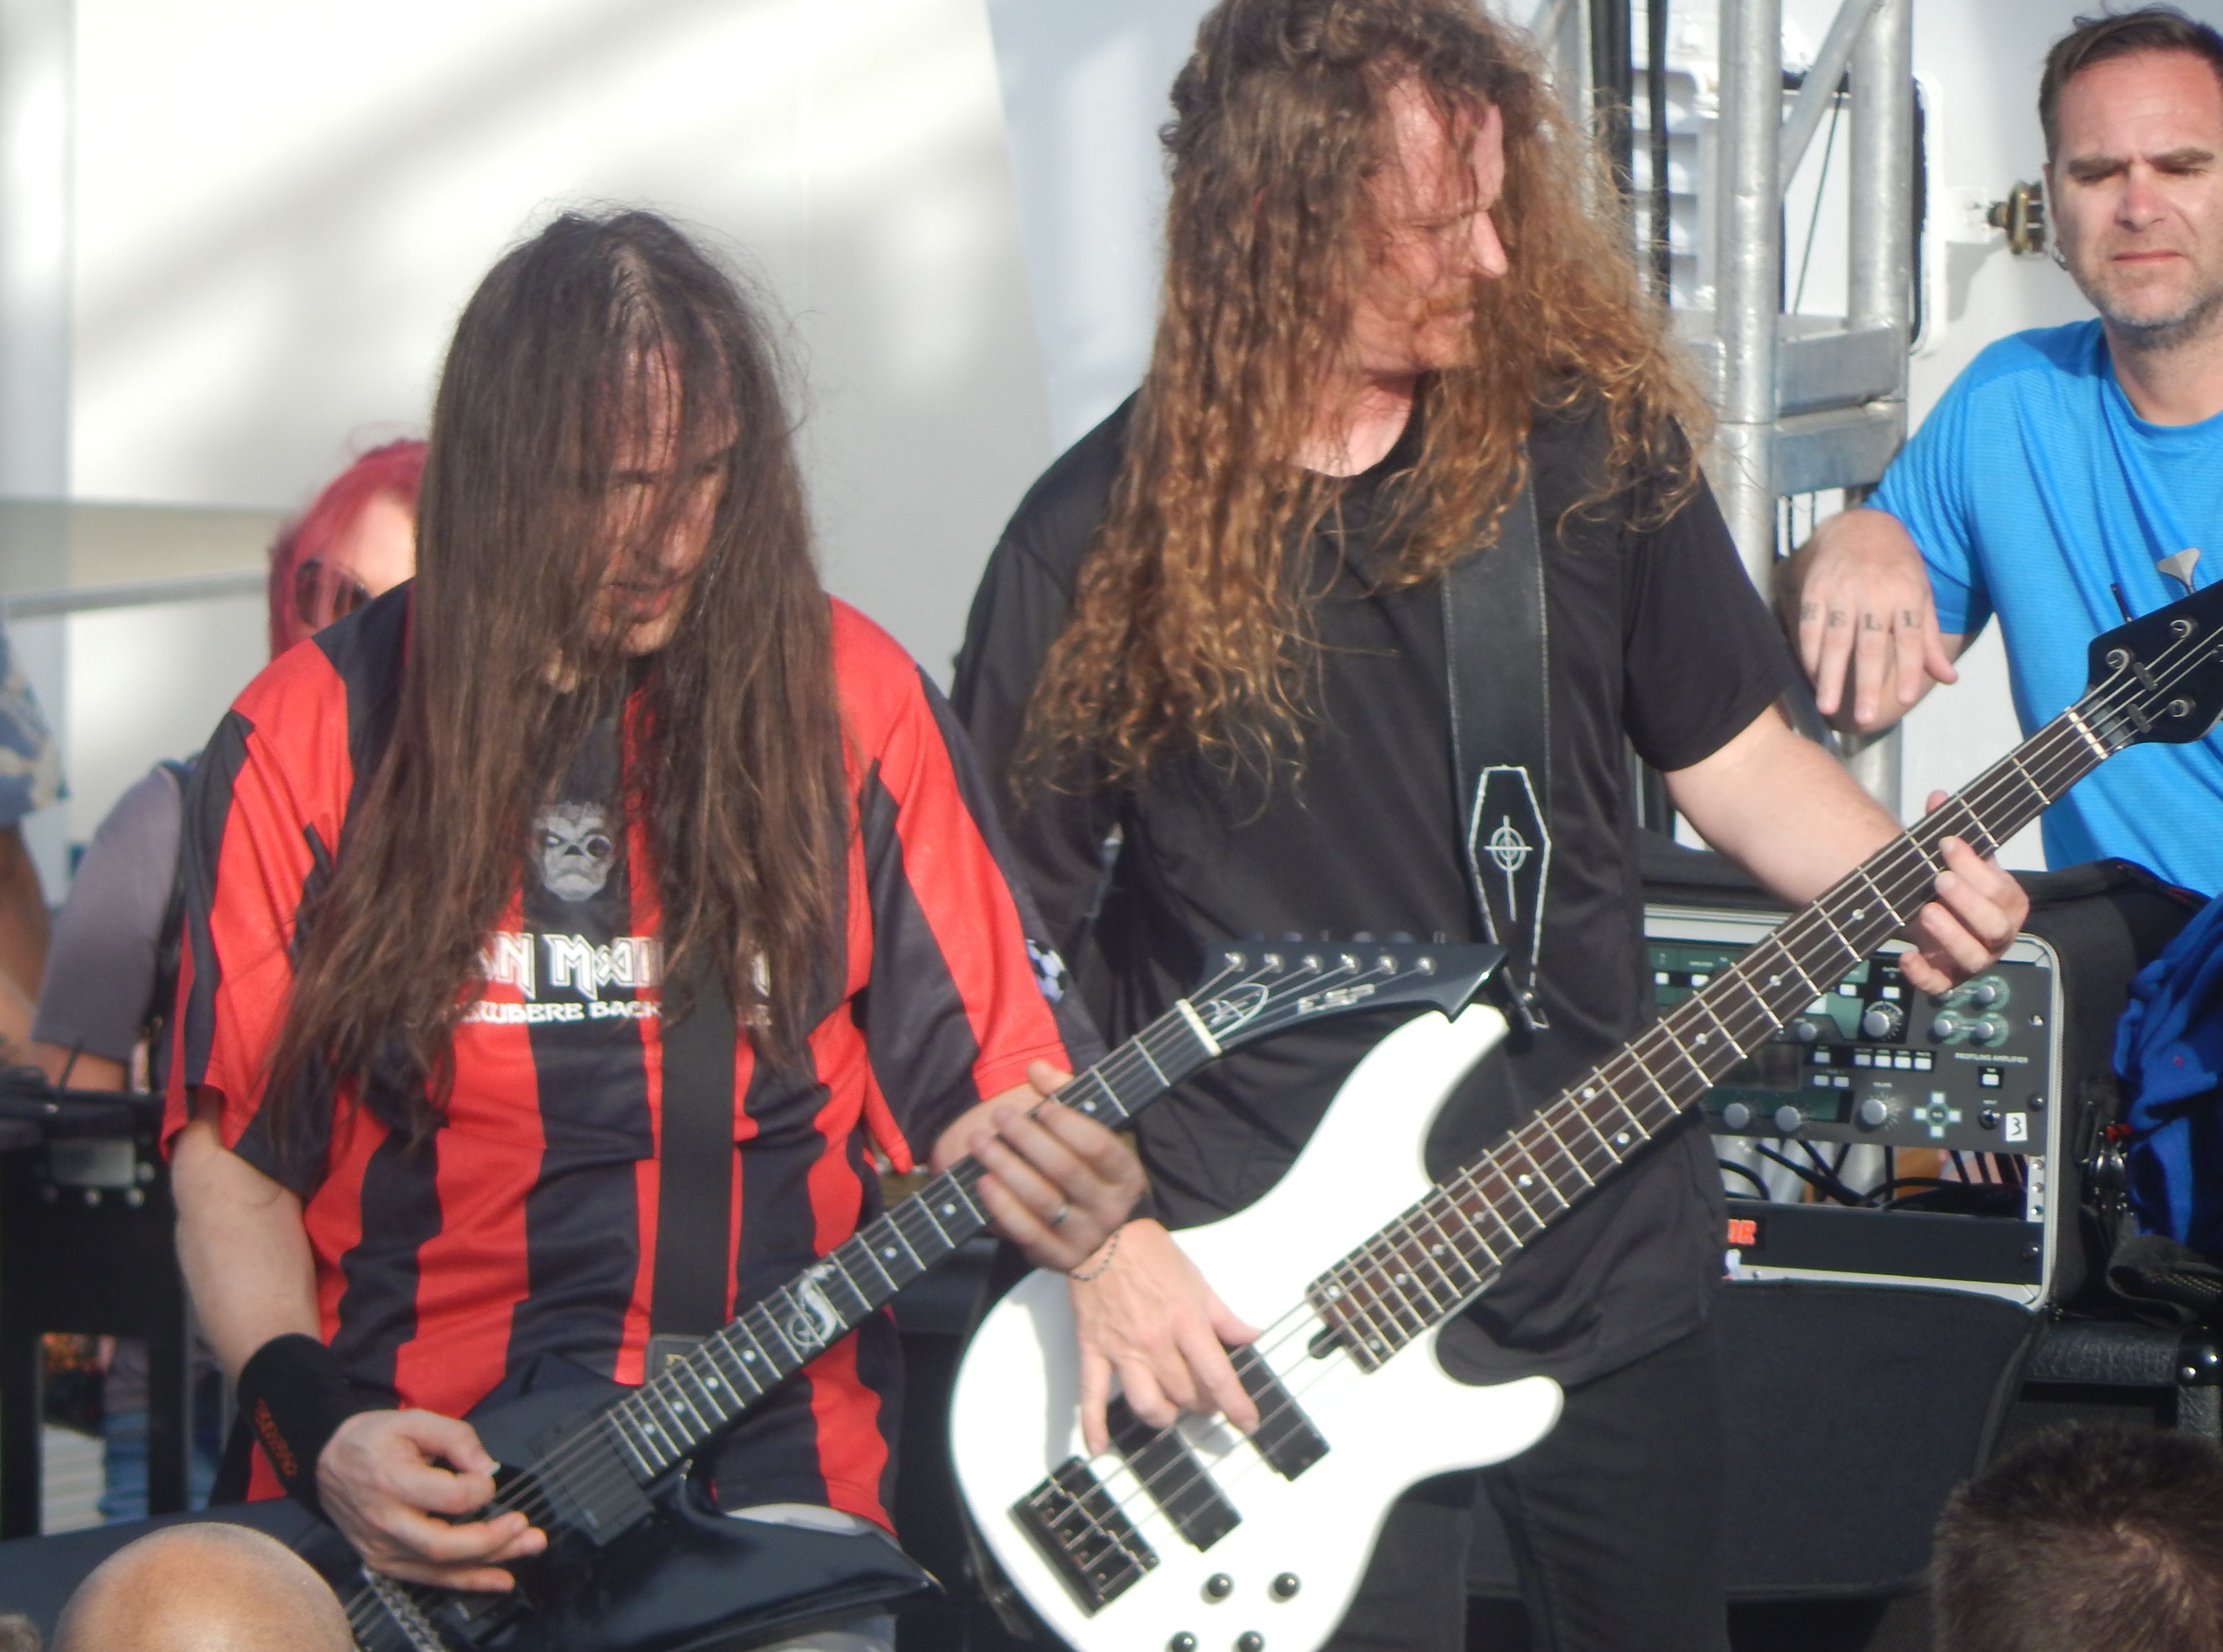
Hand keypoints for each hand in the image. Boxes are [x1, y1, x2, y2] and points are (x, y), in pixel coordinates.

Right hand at [317, 1409, 544, 1590]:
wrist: (327, 1463)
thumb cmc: (374, 1439)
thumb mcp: (414, 1420)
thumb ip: (456, 1437)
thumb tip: (487, 1467)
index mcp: (391, 1482)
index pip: (449, 1498)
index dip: (479, 1488)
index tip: (487, 1477)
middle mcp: (385, 1522)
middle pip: (445, 1545)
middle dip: (492, 1539)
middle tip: (525, 1525)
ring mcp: (383, 1548)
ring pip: (442, 1567)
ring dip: (490, 1562)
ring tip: (529, 1548)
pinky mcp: (384, 1562)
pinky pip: (429, 1578)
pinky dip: (467, 1581)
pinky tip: (500, 1579)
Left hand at [933, 1061, 1144, 1271]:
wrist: (1106, 1244)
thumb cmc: (1092, 1177)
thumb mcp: (1093, 1137)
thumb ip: (1067, 1098)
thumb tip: (1037, 1068)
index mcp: (1125, 1175)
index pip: (1098, 1145)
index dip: (1067, 1123)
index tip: (1040, 1107)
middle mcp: (1109, 1207)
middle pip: (1065, 1169)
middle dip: (1027, 1139)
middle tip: (1000, 1116)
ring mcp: (1084, 1236)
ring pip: (1042, 1200)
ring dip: (1006, 1167)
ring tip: (980, 1141)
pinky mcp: (1057, 1257)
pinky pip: (1026, 1232)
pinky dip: (1002, 1206)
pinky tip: (983, 1181)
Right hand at [1068, 1219, 1259, 1454]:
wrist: (1101, 1236)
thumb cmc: (1152, 1254)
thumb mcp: (1196, 1280)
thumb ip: (1223, 1315)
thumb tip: (1252, 1336)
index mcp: (1187, 1322)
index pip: (1217, 1376)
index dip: (1236, 1405)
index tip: (1247, 1423)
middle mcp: (1156, 1343)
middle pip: (1186, 1395)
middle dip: (1201, 1404)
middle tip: (1204, 1399)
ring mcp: (1122, 1351)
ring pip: (1148, 1404)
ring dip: (1164, 1415)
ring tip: (1170, 1409)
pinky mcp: (1093, 1351)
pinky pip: (1090, 1396)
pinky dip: (1093, 1426)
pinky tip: (1098, 1448)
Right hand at [1784, 510, 1958, 732]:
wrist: (1860, 526)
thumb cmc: (1897, 566)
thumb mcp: (1921, 596)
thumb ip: (1928, 639)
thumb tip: (1950, 679)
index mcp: (1907, 594)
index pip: (1910, 637)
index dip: (1908, 668)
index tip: (1905, 698)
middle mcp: (1874, 593)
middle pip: (1870, 645)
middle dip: (1866, 683)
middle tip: (1864, 718)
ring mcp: (1841, 591)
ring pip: (1835, 640)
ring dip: (1830, 676)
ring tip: (1827, 707)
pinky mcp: (1815, 589)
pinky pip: (1810, 627)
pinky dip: (1809, 654)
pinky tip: (1811, 677)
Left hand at [1896, 791, 2028, 993]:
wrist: (1931, 914)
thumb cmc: (1950, 884)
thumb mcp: (1949, 857)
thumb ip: (1944, 828)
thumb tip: (1937, 796)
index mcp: (2006, 903)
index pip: (2003, 890)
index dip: (1975, 867)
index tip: (1946, 843)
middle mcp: (1996, 935)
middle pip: (1996, 926)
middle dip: (1968, 901)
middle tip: (1938, 879)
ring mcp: (1972, 959)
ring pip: (1973, 957)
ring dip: (1949, 934)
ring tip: (1925, 911)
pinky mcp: (1946, 978)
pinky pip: (1940, 985)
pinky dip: (1924, 974)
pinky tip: (1906, 955)